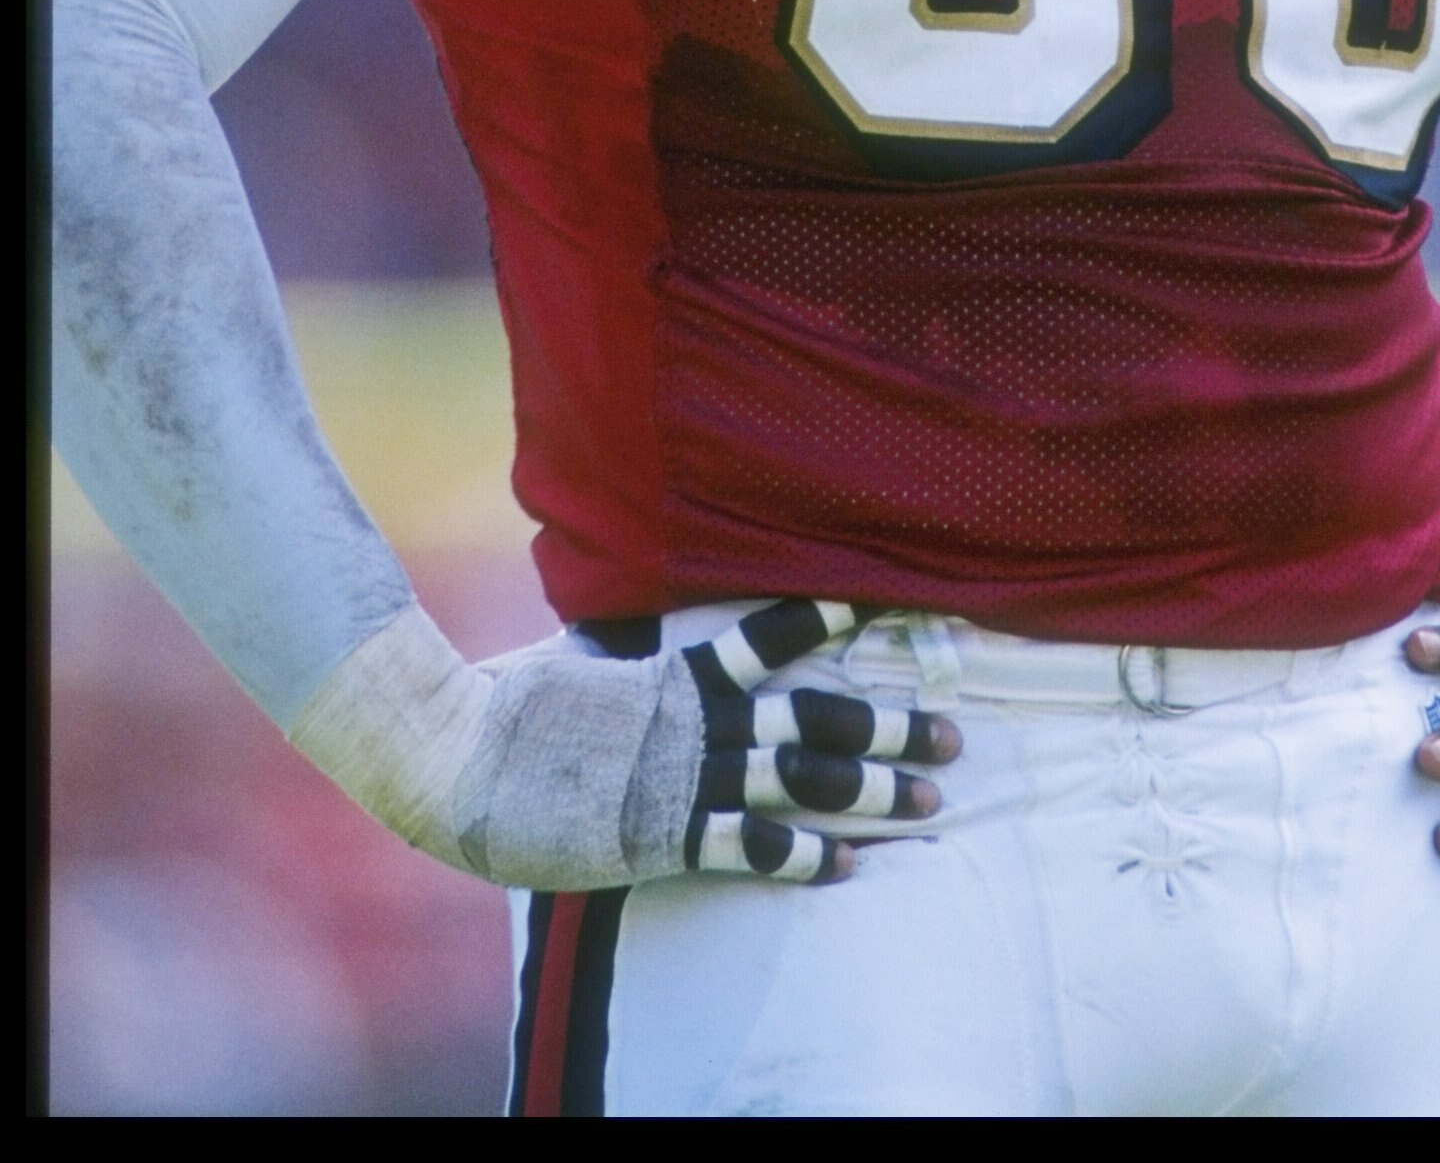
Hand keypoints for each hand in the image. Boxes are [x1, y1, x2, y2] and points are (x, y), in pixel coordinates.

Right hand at [289, 593, 960, 891]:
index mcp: (676, 670)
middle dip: (890, 724)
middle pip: (814, 714)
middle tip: (953, 734)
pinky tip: (848, 865)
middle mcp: (694, 718)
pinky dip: (803, 855)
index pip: (772, 635)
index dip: (831, 619)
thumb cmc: (502, 704)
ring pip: (799, 777)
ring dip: (870, 789)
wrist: (451, 754)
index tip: (885, 609)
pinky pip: (749, 846)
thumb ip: (621, 651)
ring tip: (929, 799)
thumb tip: (623, 623)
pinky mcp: (659, 835)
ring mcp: (680, 776)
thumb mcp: (575, 659)